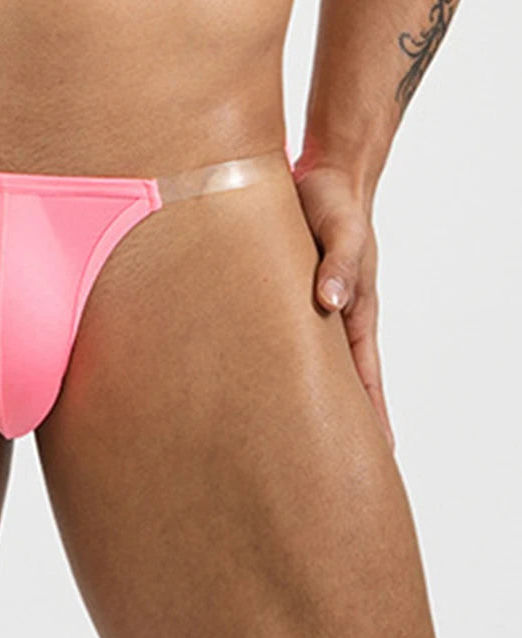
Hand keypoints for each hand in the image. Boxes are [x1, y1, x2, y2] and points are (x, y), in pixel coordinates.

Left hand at [291, 161, 395, 452]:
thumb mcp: (341, 232)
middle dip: (339, 418)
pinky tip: (258, 376)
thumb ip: (338, 265)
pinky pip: (283, 335)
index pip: (365, 376)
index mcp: (355, 311)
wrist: (322, 177)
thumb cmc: (335, 204)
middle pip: (339, 380)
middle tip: (325, 460)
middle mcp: (335, 317)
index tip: (379, 454)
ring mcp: (312, 307)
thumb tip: (331, 303)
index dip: (371, 415)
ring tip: (287, 432)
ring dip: (302, 393)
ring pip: (308, 362)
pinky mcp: (287, 293)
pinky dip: (277, 359)